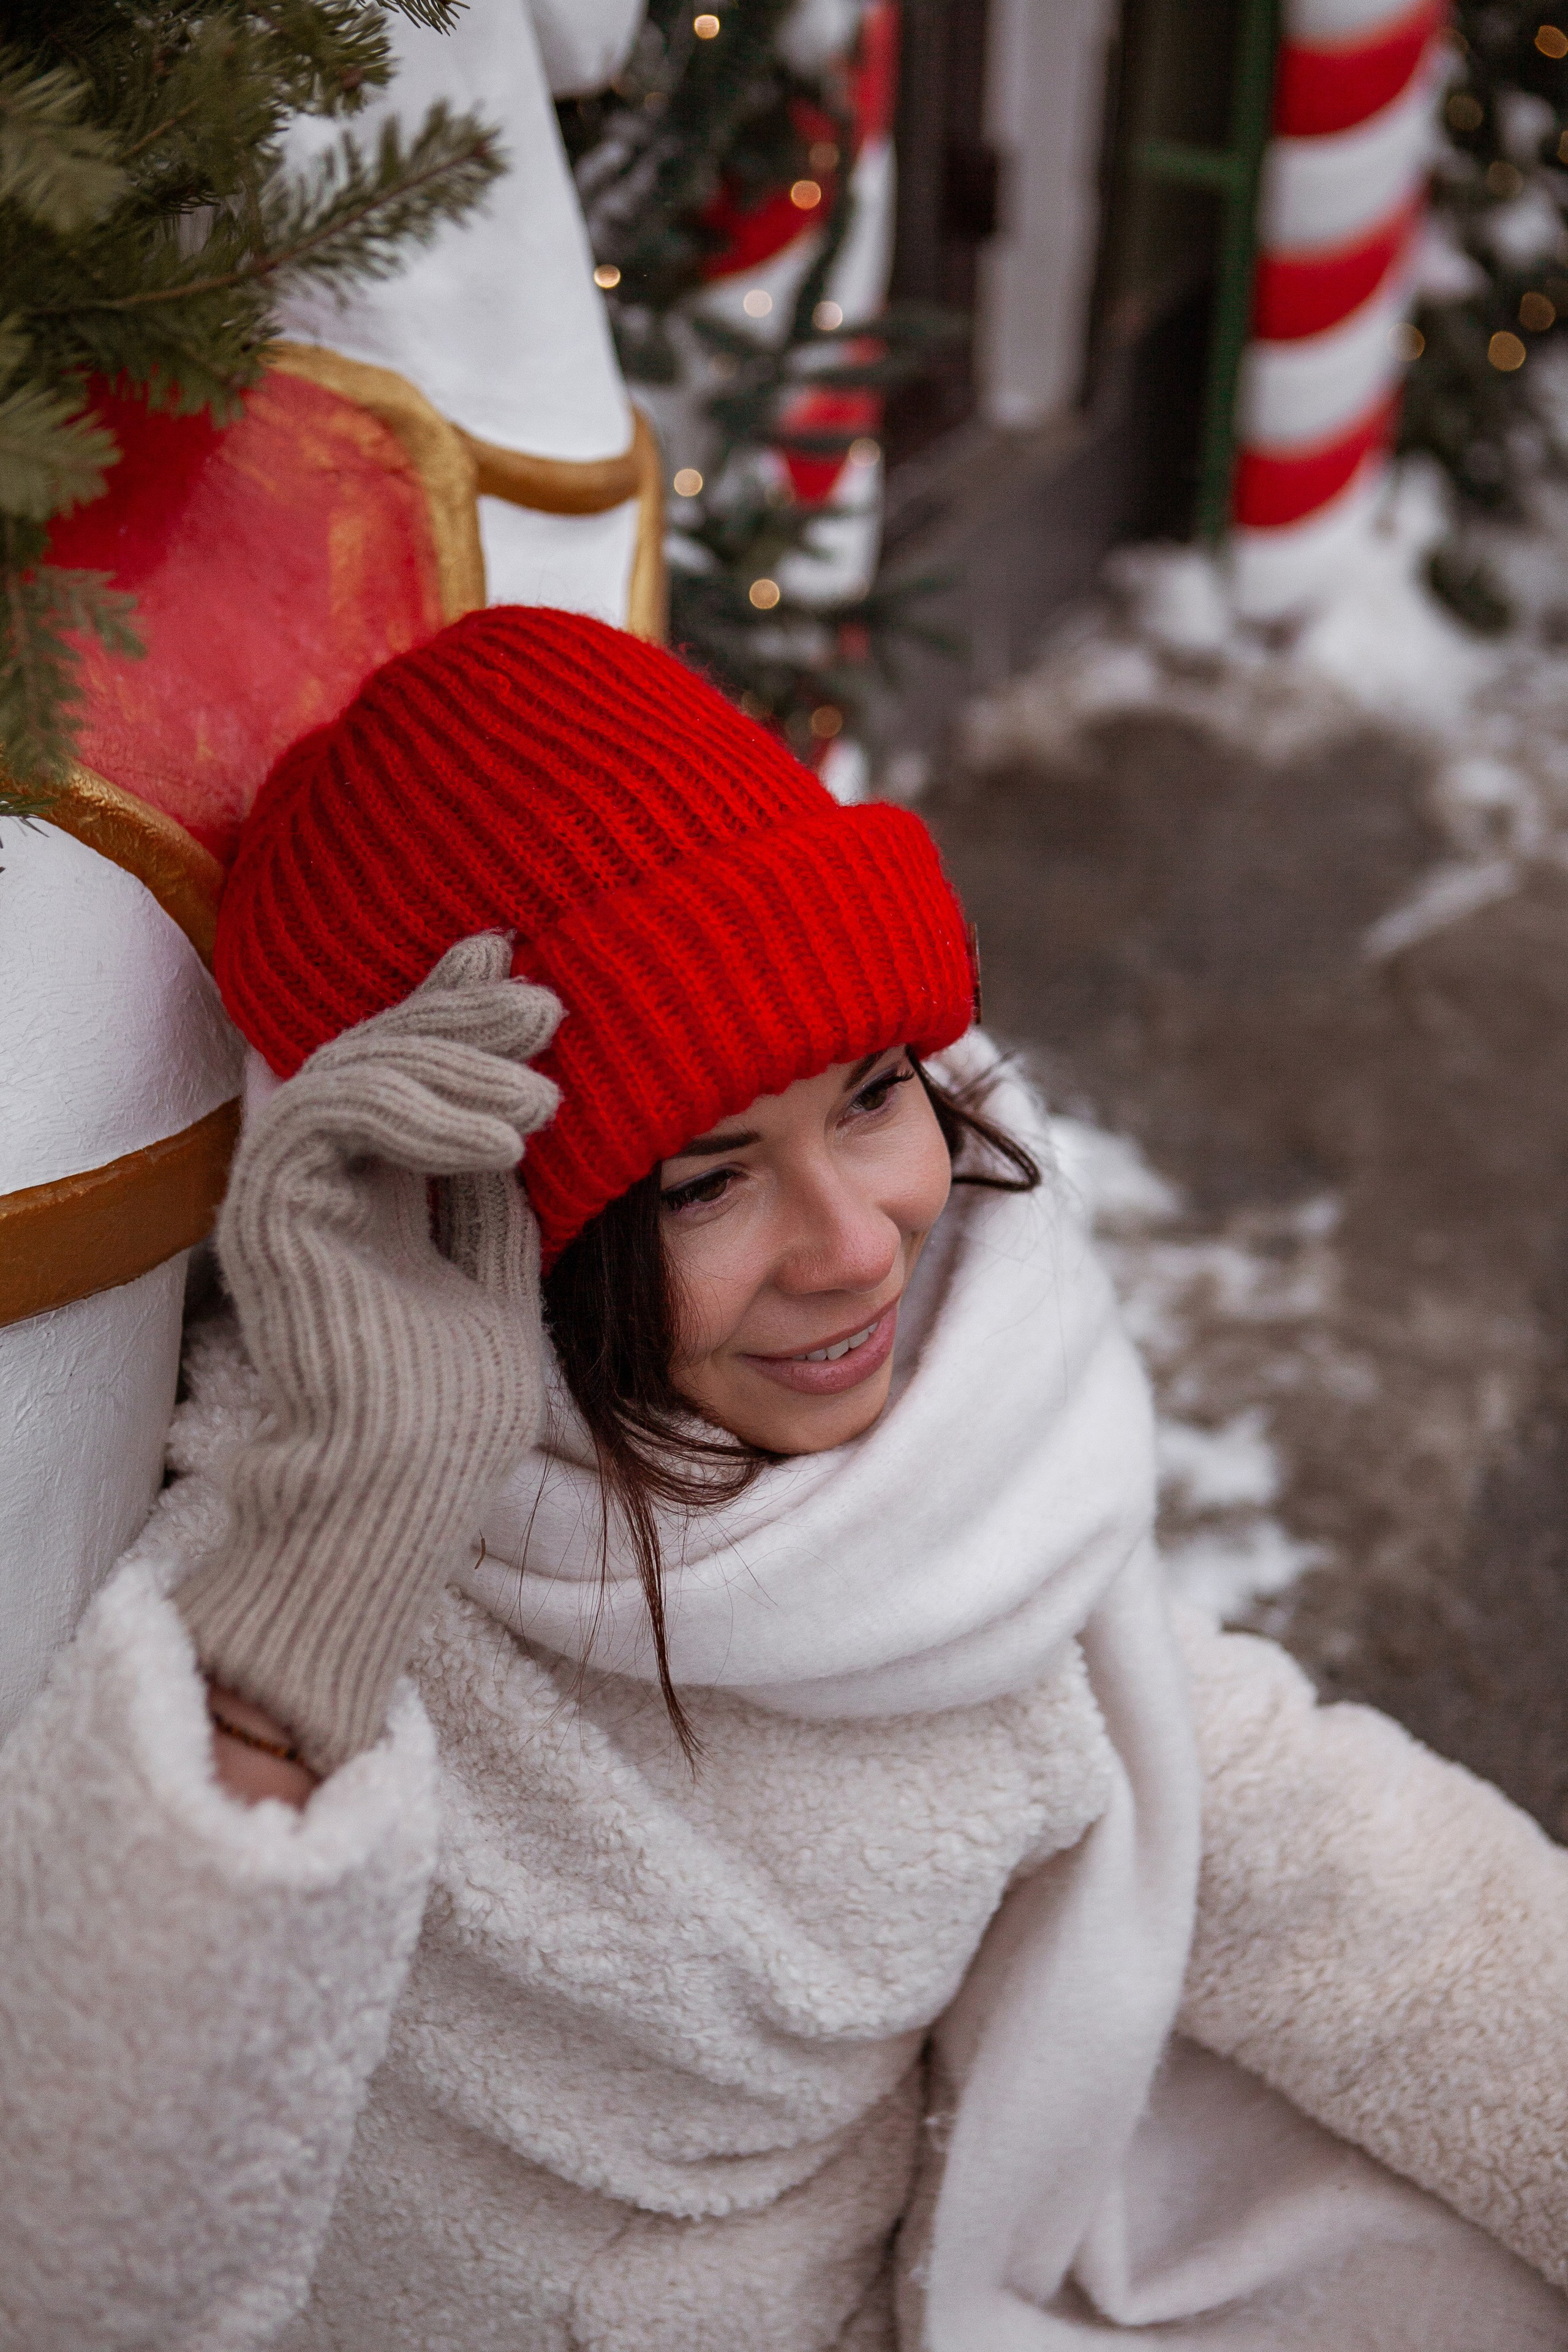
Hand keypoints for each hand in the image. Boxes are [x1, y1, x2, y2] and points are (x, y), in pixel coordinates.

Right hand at [178, 934, 562, 1773]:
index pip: (402, 1069)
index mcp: (371, 1191)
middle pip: (375, 1050)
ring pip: (352, 1067)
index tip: (529, 980)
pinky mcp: (271, 1211)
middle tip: (544, 1007)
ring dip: (453, 1065)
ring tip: (541, 1102)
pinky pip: (332, 1114)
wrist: (408, 1492)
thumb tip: (519, 1086)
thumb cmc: (456, 1407)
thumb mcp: (501, 1267)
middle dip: (461, 1017)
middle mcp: (319, 1181)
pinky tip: (501, 1142)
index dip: (452, 1010)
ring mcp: (286, 1192)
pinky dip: (418, 1112)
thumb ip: (495, 1182)